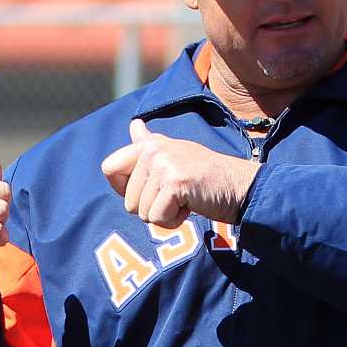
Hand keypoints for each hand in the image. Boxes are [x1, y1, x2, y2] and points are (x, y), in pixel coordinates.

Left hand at [99, 119, 258, 229]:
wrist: (238, 187)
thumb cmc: (206, 177)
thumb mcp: (175, 155)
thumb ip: (149, 144)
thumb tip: (134, 125)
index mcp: (149, 144)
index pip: (109, 168)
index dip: (123, 190)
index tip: (147, 191)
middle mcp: (153, 149)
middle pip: (128, 200)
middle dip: (151, 208)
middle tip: (176, 196)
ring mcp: (164, 165)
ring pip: (142, 212)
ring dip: (165, 215)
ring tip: (185, 200)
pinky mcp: (174, 183)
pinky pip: (157, 218)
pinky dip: (173, 221)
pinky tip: (190, 206)